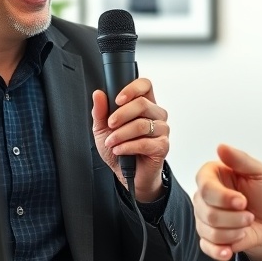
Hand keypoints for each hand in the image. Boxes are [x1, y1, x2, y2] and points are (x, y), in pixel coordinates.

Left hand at [91, 78, 168, 201]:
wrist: (126, 175)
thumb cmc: (118, 149)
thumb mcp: (103, 130)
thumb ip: (100, 112)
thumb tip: (98, 94)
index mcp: (144, 105)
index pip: (145, 85)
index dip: (132, 89)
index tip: (118, 100)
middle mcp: (156, 115)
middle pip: (143, 103)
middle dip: (122, 114)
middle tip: (110, 125)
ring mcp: (162, 130)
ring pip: (142, 124)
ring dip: (122, 134)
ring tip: (112, 142)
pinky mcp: (163, 146)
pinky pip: (145, 142)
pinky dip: (128, 147)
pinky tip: (119, 150)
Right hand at [193, 144, 261, 260]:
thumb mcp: (259, 173)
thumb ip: (240, 160)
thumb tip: (221, 147)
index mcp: (211, 176)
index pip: (205, 187)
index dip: (223, 197)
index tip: (242, 201)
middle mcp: (203, 197)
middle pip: (207, 212)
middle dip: (234, 218)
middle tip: (249, 215)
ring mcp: (203, 218)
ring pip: (208, 230)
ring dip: (233, 231)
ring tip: (246, 225)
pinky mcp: (207, 238)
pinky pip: (206, 246)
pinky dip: (220, 250)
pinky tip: (230, 248)